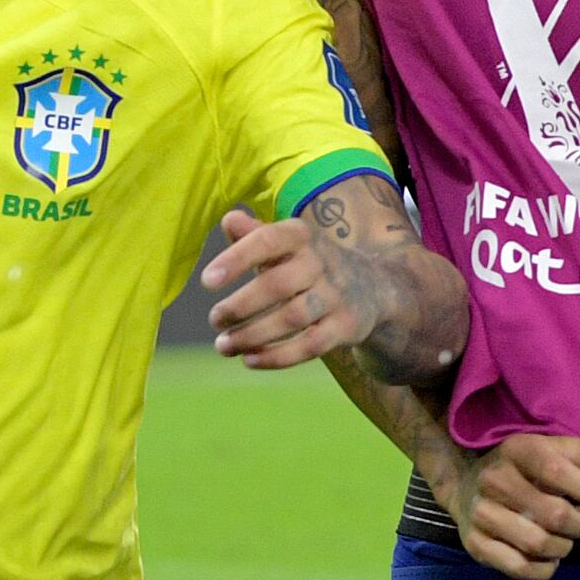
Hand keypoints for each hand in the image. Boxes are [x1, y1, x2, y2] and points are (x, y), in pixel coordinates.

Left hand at [202, 203, 383, 368]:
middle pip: (277, 285)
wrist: (373, 288)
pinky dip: (277, 357)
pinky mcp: (345, 327)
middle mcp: (322, 263)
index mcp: (301, 236)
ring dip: (252, 335)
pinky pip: (309, 346)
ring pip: (292, 319)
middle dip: (240, 306)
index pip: (268, 240)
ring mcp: (336, 296)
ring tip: (224, 345)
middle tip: (215, 320)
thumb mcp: (286, 244)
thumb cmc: (308, 264)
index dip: (236, 259)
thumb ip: (255, 233)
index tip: (206, 281)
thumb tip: (230, 220)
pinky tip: (250, 360)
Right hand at [437, 432, 579, 579]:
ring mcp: (481, 514)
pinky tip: (547, 557)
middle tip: (579, 521)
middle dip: (579, 523)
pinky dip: (545, 569)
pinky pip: (521, 568)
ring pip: (539, 544)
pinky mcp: (476, 545)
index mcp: (517, 451)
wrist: (465, 486)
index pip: (557, 471)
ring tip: (563, 538)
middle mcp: (493, 480)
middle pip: (554, 515)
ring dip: (564, 547)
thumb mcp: (556, 452)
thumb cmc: (525, 469)